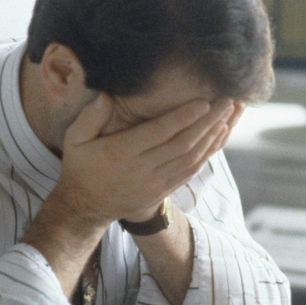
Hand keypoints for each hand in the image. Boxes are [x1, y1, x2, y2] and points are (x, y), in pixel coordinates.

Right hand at [52, 94, 233, 225]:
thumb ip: (90, 118)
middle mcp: (143, 169)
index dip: (183, 118)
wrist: (87, 208)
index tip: (204, 102)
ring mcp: (156, 182)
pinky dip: (209, 153)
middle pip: (183, 144)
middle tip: (227, 101)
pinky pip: (192, 170)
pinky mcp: (164, 189)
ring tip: (231, 114)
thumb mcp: (75, 140)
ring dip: (214, 136)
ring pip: (192, 158)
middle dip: (208, 122)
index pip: (159, 134)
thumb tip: (106, 96)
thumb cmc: (82, 167)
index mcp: (122, 153)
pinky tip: (220, 135)